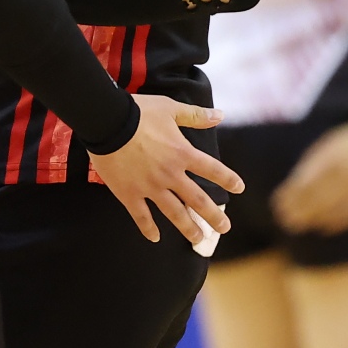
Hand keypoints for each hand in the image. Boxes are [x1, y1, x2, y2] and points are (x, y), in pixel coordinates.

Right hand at [91, 95, 242, 246]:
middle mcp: (171, 174)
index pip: (213, 170)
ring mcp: (150, 187)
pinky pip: (141, 216)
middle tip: (224, 228)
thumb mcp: (171, 108)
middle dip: (213, 216)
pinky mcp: (130, 193)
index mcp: (183, 153)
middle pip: (198, 200)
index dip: (228, 180)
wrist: (108, 121)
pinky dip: (148, 228)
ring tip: (198, 239)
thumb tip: (220, 115)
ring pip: (174, 213)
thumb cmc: (140, 111)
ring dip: (188, 228)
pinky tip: (155, 238)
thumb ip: (196, 115)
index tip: (239, 189)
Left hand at [272, 114, 347, 234]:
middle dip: (298, 213)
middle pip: (317, 201)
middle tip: (284, 220)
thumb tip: (291, 189)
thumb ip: (311, 166)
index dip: (290, 197)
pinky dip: (335, 225)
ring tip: (300, 225)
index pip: (305, 184)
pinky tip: (323, 228)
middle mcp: (345, 175)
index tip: (277, 204)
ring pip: (333, 212)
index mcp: (331, 159)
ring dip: (314, 221)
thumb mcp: (328, 146)